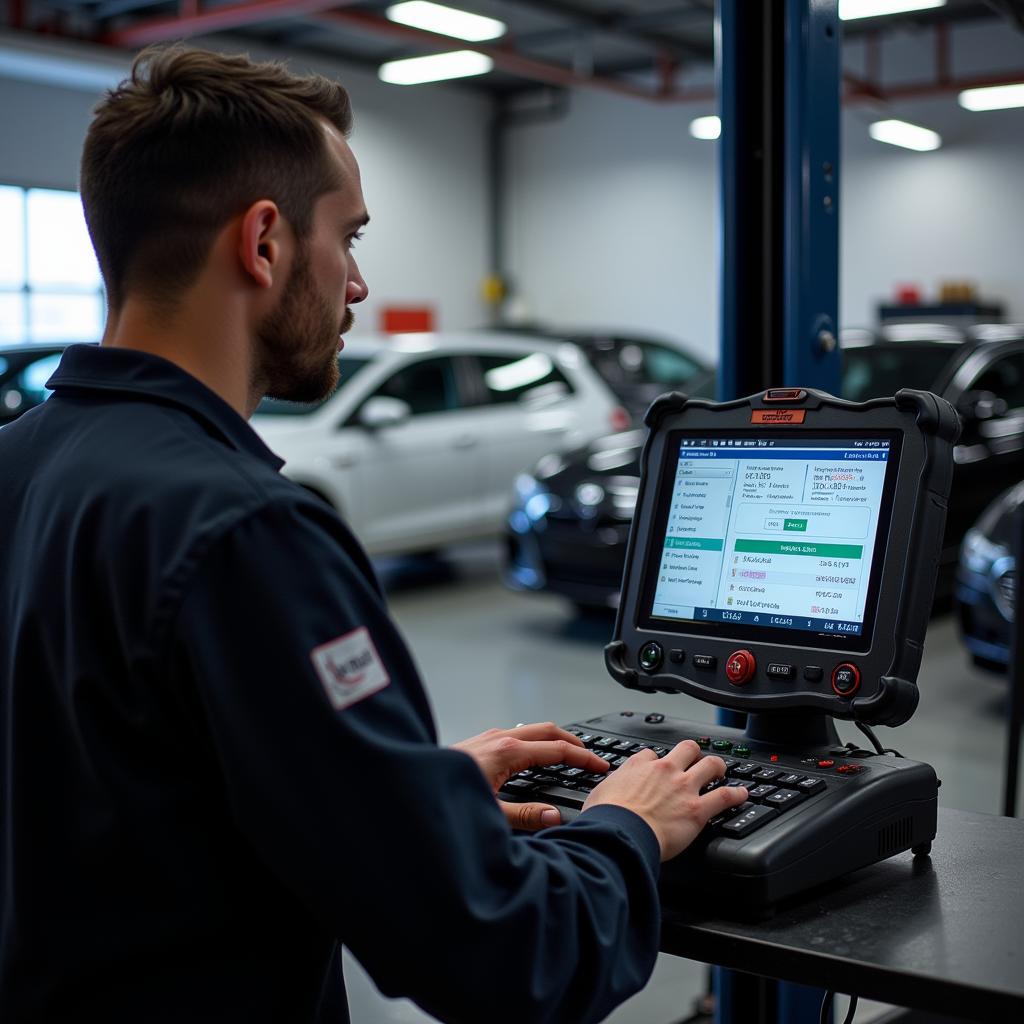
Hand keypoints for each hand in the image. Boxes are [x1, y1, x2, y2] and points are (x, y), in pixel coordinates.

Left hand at [452, 722, 609, 831]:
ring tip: (567, 756)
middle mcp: (499, 738)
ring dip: (553, 740)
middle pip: (548, 730)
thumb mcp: (489, 814)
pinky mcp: (478, 743)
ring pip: (531, 730)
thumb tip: (554, 816)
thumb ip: (524, 816)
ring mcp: (488, 737)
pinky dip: (534, 743)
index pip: (558, 749)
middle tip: (591, 757)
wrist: (410, 786)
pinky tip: (532, 759)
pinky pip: (516, 735)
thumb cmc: (443, 797)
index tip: (601, 766)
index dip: (584, 758)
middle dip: (574, 741)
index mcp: (508, 752)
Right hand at [582, 740, 747, 860]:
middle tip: (697, 759)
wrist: (620, 833)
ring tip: (721, 771)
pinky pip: (724, 796)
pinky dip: (736, 794)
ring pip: (710, 765)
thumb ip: (609, 790)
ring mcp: (683, 788)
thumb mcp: (599, 795)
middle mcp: (664, 771)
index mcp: (639, 767)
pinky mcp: (697, 809)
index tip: (658, 768)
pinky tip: (741, 794)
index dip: (657, 761)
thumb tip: (605, 797)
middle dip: (694, 752)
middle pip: (686, 749)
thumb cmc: (607, 818)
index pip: (651, 755)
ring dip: (718, 767)